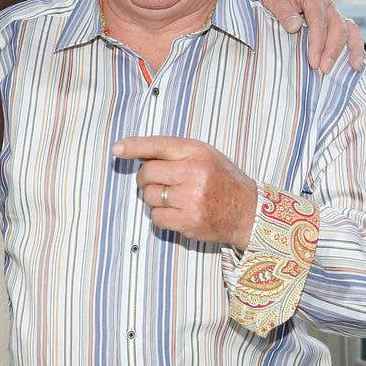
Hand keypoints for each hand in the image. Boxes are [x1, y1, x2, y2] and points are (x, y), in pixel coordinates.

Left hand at [113, 136, 257, 250]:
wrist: (248, 211)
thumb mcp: (205, 156)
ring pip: (149, 196)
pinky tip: (176, 212)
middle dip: (146, 178)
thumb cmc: (222, 180)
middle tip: (158, 182)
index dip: (134, 147)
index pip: (158, 145)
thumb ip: (175, 153)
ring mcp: (191, 198)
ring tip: (173, 198)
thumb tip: (138, 155)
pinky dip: (161, 216)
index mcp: (198, 152)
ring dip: (154, 198)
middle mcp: (194, 173)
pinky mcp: (188, 221)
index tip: (117, 149)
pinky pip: (156, 217)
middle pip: (147, 173)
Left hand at [237, 0, 364, 72]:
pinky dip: (354, 46)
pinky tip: (356, 62)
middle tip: (324, 70)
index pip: (319, 21)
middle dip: (333, 50)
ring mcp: (330, 11)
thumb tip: (295, 26)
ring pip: (348, 30)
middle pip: (337, 27)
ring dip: (352, 49)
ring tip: (354, 68)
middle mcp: (326, 2)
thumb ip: (283, 10)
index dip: (318, 43)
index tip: (313, 61)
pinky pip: (347, 32)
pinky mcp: (329, 20)